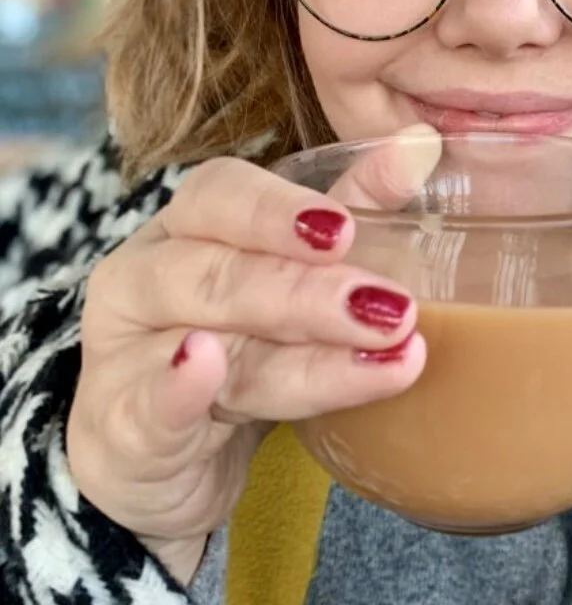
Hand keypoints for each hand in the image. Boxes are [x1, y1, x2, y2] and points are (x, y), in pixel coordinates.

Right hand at [66, 125, 440, 582]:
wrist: (156, 458)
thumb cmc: (237, 347)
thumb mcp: (290, 275)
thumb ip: (350, 209)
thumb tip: (419, 146)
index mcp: (185, 229)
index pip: (221, 196)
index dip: (281, 211)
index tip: (347, 231)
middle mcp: (142, 280)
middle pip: (220, 272)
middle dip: (310, 292)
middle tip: (391, 310)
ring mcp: (122, 357)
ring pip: (210, 346)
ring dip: (301, 358)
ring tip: (377, 359)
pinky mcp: (119, 432)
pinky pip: (150, 407)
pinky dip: (178, 389)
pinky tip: (208, 371)